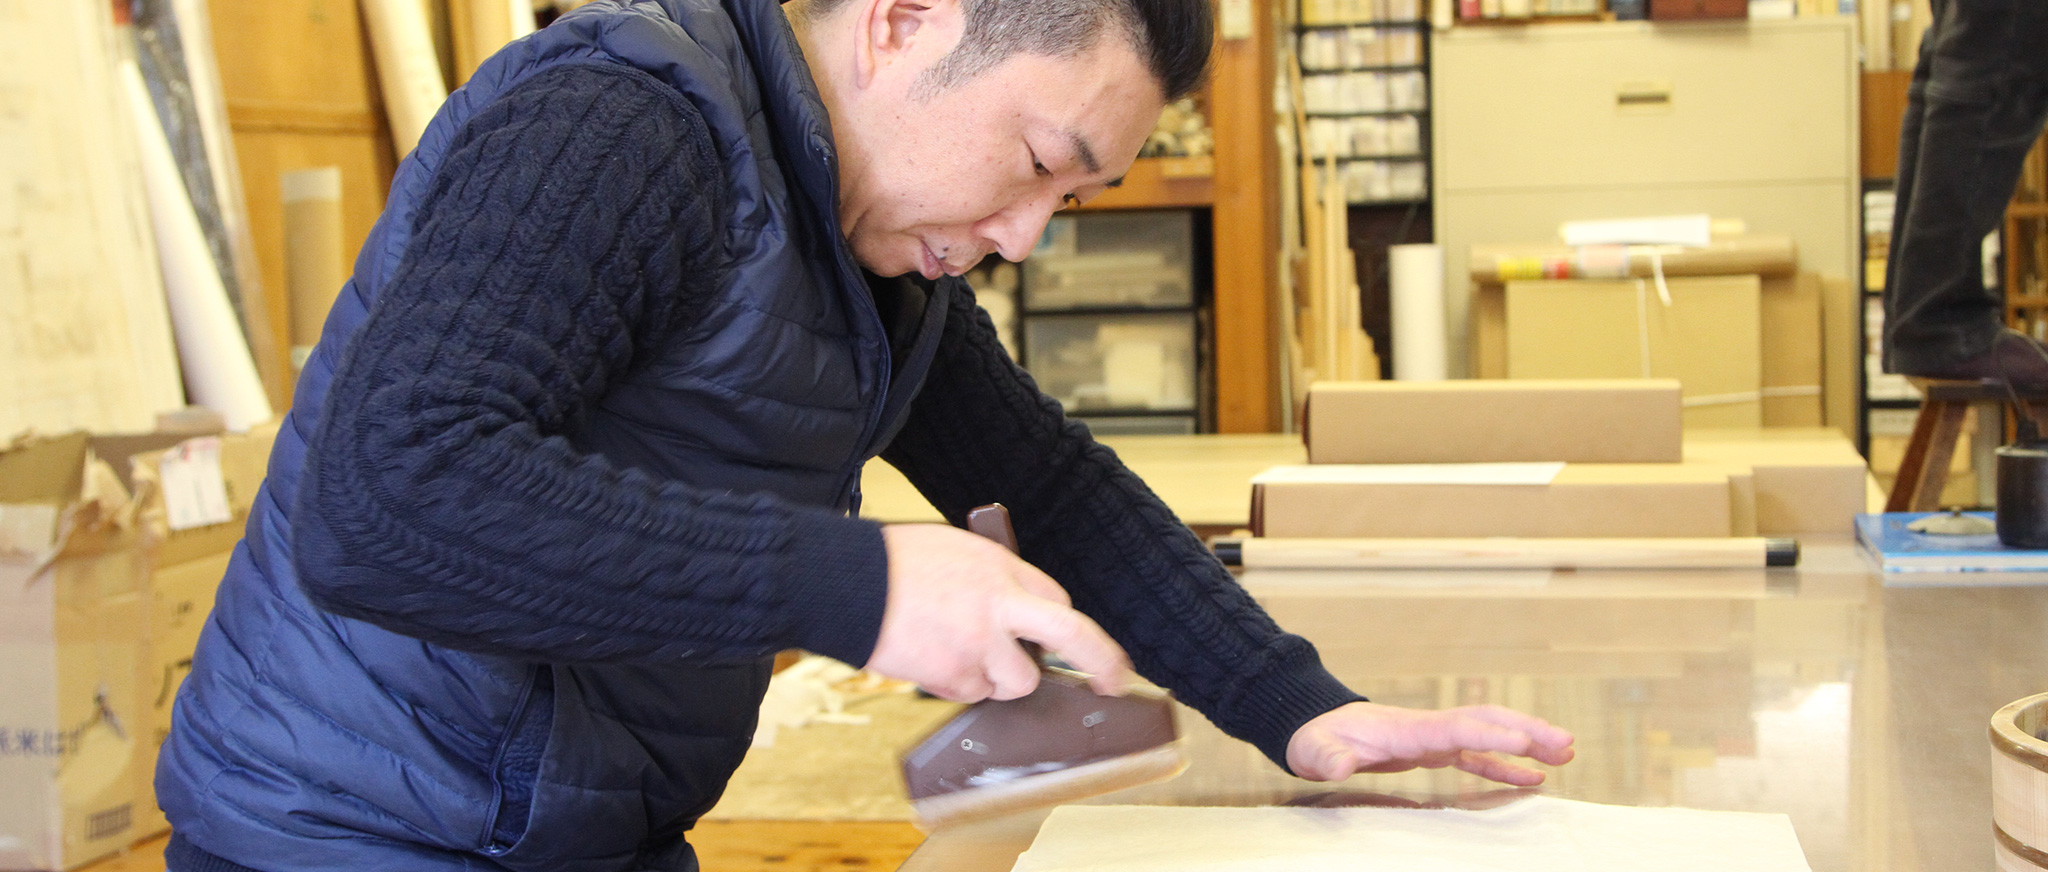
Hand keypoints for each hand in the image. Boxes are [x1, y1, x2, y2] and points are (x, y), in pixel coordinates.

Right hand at [864, 523, 1130, 702]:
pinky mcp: (954, 674)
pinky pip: (971, 693)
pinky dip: (955, 684)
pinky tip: (930, 658)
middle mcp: (1000, 605)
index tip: (1089, 647)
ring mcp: (979, 643)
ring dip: (996, 678)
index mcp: (1002, 568)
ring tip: (958, 653)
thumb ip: (992, 581)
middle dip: (1102, 661)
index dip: (1069, 630)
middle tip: (1114, 682)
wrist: (845, 583)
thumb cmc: (892, 563)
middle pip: (1072, 636)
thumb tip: (1013, 614)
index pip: (1059, 602)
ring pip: (1016, 682)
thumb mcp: (955, 551)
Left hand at [1285, 701, 1574, 786]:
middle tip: (1566, 742)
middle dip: (1526, 729)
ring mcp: (1434, 737)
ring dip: (1528, 743)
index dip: (1490, 735)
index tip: (1526, 741)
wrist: (1314, 727)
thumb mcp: (1314, 750)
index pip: (1456, 727)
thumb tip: (1335, 766)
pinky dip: (1507, 765)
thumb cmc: (1316, 739)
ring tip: (1567, 754)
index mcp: (1406, 728)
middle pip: (1486, 722)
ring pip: (1490, 735)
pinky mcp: (1434, 751)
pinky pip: (1478, 757)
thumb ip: (1328, 758)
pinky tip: (1535, 778)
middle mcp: (1428, 728)